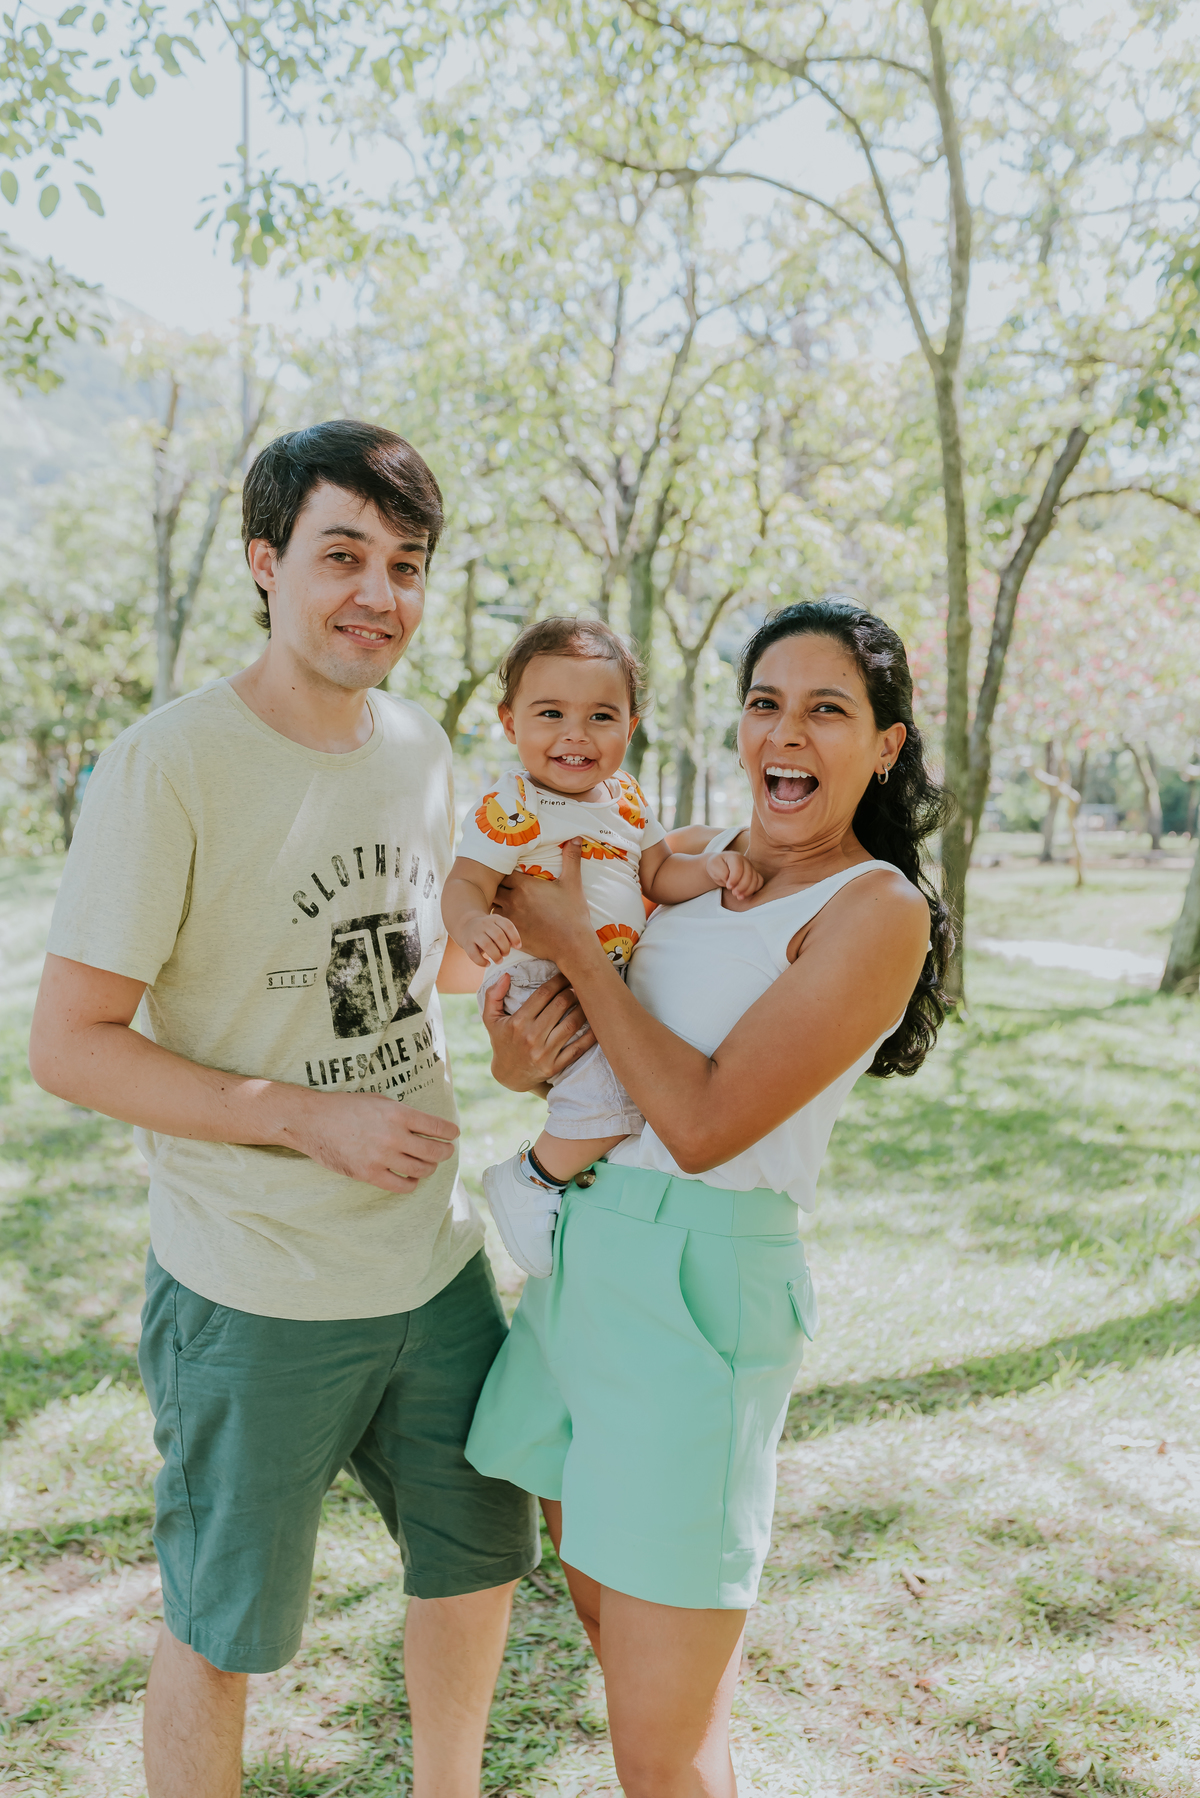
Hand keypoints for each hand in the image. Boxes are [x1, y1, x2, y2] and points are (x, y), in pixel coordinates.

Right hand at [291, 1092, 459, 1192]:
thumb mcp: (378, 1100)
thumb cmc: (346, 1107)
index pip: (437, 1127)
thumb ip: (403, 1113)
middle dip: (444, 1152)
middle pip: (433, 1151)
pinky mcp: (368, 1173)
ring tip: (427, 1165)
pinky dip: (411, 1184)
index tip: (453, 1134)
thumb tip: (427, 1125)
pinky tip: (410, 1178)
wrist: (312, 1120)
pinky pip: (401, 1186)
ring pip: (420, 1170)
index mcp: (398, 1113)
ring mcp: (381, 1156)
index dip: (450, 1132)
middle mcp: (393, 1135)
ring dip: (429, 1169)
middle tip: (445, 1152)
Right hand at [460, 912, 521, 967]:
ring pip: (487, 945)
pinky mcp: (466, 943)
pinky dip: (482, 962)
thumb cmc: (488, 930)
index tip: (518, 947)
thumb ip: (507, 935)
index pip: (508, 925)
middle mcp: (484, 924)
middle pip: (498, 936)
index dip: (515, 937)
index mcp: (495, 918)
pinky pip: (474, 954)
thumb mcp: (498, 926)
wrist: (466, 925)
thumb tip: (516, 946)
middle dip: (505, 948)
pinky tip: (488, 964)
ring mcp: (474, 933)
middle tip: (506, 954)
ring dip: (496, 956)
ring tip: (499, 960)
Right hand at [481, 969, 596, 1090]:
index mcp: (518, 1022)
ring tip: (588, 1000)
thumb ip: (493, 995)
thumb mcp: (490, 1019)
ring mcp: (544, 1053)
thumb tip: (506, 975)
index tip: (566, 974)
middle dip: (573, 991)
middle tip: (579, 984)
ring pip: (571, 1024)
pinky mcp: (555, 1066)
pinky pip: (577, 1049)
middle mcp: (531, 1037)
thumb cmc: (502, 1041)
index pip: (543, 994)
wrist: (508, 1075)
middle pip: (560, 1005)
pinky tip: (597, 1025)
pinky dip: (590, 1037)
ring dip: (583, 1009)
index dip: (558, 980)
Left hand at [492, 839, 595, 965]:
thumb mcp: (573, 883)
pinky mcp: (511, 932)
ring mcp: (511, 918)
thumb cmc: (573, 913)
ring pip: (492, 905)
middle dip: (496, 885)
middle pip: (493, 887)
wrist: (573, 945)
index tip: (506, 868)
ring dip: (495, 901)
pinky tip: (502, 917)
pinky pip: (496, 923)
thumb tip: (577, 838)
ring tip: (500, 900)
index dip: (503, 870)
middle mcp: (514, 900)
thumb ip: (571, 859)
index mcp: (526, 886)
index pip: (503, 872)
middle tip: (499, 883)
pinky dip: (497, 918)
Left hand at [707, 850, 763, 899]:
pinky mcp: (753, 874)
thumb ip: (721, 872)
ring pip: (755, 879)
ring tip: (739, 897)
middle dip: (741, 887)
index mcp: (735, 857)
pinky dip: (754, 889)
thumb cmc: (716, 866)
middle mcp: (745, 861)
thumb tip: (729, 879)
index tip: (728, 887)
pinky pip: (759, 882)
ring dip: (748, 890)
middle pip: (748, 875)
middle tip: (734, 893)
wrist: (719, 867)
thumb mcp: (713, 866)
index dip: (734, 879)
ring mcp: (751, 868)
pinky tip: (745, 894)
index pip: (738, 868)